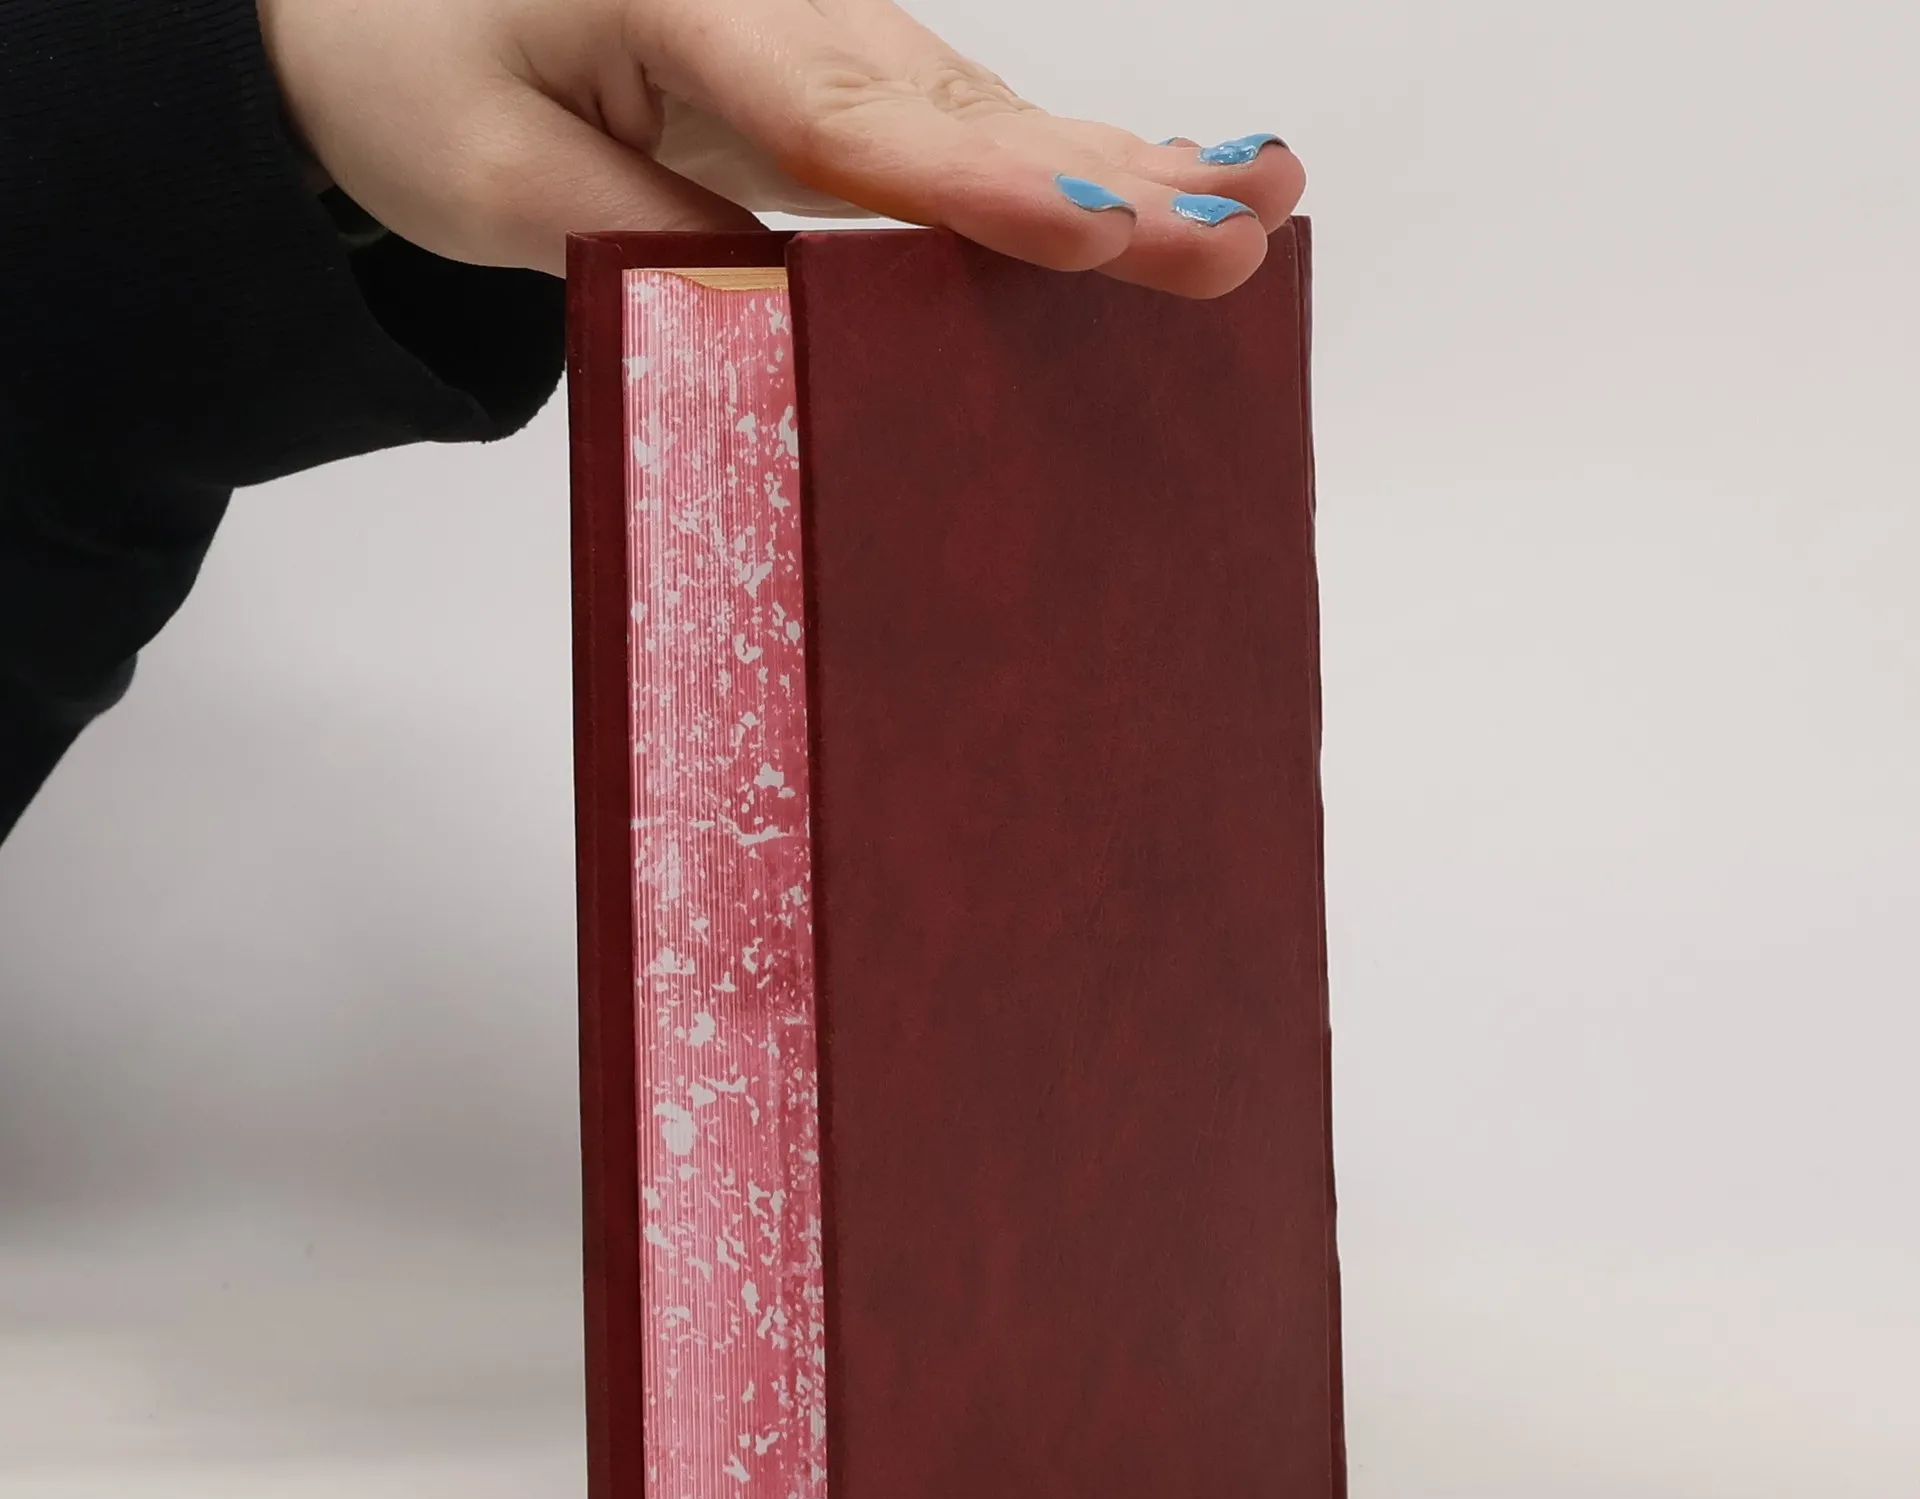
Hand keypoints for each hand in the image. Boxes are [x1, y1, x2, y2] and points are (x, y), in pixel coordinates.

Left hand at [257, 0, 1305, 296]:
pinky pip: (965, 131)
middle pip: (960, 111)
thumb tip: (793, 314)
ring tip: (1258, 207)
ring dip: (1126, 170)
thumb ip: (642, 242)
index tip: (1094, 234)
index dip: (978, 188)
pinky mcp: (840, 82)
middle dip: (1110, 178)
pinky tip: (1173, 186)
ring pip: (986, 116)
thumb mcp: (488, 180)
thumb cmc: (418, 70)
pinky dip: (1070, 168)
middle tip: (1246, 226)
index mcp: (683, 3)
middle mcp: (783, 6)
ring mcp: (823, 38)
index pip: (846, 118)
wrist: (388, 4)